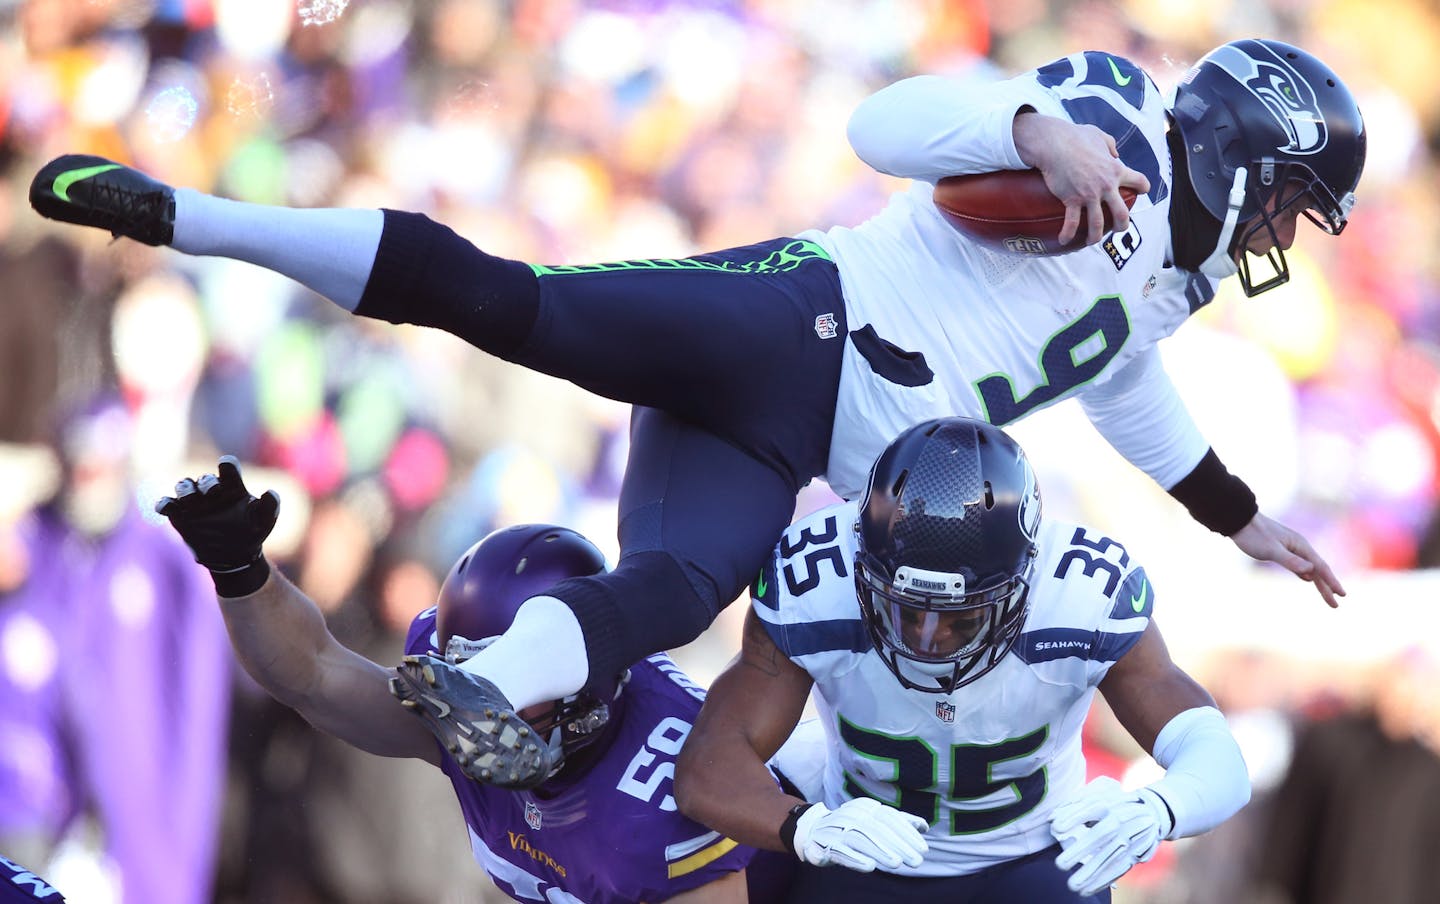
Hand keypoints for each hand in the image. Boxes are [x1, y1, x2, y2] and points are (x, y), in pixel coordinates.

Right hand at [156, 455, 278, 595]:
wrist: (234, 556)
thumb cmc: (252, 532)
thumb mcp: (265, 521)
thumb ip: (270, 506)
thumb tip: (271, 492)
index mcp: (233, 487)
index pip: (228, 467)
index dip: (227, 465)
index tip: (226, 466)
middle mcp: (211, 490)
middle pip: (204, 478)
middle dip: (206, 482)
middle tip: (212, 492)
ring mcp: (194, 501)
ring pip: (183, 486)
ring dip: (185, 489)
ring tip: (189, 500)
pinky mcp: (179, 514)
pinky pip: (167, 504)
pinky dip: (163, 503)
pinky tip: (165, 508)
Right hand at [792, 798, 928, 872]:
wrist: (813, 829)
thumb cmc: (850, 826)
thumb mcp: (874, 820)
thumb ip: (898, 822)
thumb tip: (924, 826)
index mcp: (866, 807)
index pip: (890, 818)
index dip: (907, 833)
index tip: (923, 848)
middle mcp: (852, 814)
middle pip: (878, 829)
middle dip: (899, 845)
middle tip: (917, 860)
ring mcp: (838, 829)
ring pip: (861, 839)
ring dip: (880, 851)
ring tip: (897, 863)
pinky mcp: (825, 844)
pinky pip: (841, 851)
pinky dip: (855, 858)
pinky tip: (869, 867)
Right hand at [1013, 112, 1150, 246]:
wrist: (1054, 143)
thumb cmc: (1075, 136)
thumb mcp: (1098, 135)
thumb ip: (1110, 144)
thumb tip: (1115, 153)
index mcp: (1116, 170)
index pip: (1139, 181)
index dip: (1143, 187)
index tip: (1141, 191)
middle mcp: (1106, 185)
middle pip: (1121, 213)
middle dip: (1121, 225)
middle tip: (1118, 228)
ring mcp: (1089, 195)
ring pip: (1098, 224)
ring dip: (1096, 236)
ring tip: (1092, 240)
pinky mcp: (1071, 200)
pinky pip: (1071, 223)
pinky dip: (1067, 234)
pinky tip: (1064, 240)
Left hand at [1051, 777, 1170, 897]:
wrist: (1151, 811)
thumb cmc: (1112, 803)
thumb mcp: (1096, 794)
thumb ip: (1074, 804)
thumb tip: (1052, 819)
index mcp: (1108, 802)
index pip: (1090, 808)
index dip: (1073, 817)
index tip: (1056, 828)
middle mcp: (1120, 819)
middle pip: (1100, 835)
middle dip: (1080, 850)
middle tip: (1060, 864)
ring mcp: (1129, 838)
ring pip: (1110, 856)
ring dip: (1090, 873)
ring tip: (1072, 885)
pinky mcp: (1135, 854)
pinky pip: (1118, 869)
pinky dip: (1102, 881)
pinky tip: (1087, 890)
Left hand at [1229, 512, 1344, 607]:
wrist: (1240, 520)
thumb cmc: (1254, 535)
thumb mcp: (1271, 550)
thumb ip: (1290, 561)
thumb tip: (1311, 571)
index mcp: (1301, 546)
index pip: (1321, 567)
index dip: (1332, 582)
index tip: (1342, 595)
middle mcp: (1300, 547)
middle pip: (1317, 570)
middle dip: (1327, 587)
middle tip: (1336, 605)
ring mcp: (1292, 548)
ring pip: (1309, 568)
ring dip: (1319, 582)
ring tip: (1328, 595)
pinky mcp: (1282, 550)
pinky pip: (1299, 565)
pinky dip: (1306, 574)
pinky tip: (1307, 579)